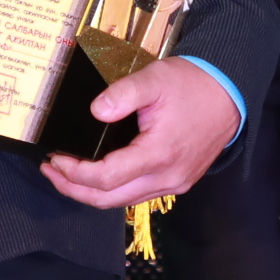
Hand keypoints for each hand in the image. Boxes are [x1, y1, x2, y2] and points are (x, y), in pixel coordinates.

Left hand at [40, 58, 241, 209]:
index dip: (75, 173)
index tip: (55, 158)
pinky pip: (137, 194)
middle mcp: (166, 178)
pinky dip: (113, 189)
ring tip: (67, 173)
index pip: (106, 178)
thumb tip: (95, 111)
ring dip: (92, 192)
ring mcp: (174, 183)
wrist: (230, 92)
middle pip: (109, 199)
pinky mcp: (178, 181)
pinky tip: (100, 173)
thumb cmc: (193, 85)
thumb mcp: (155, 79)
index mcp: (158, 155)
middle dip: (74, 189)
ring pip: (123, 201)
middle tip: (50, 171)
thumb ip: (122, 94)